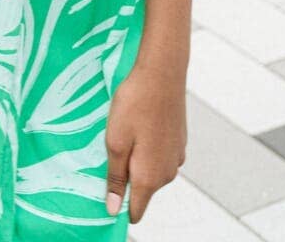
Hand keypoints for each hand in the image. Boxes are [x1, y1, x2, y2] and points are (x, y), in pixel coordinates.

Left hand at [104, 58, 186, 223]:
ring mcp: (176, 157)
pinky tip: (139, 124)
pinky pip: (159, 155)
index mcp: (150, 177)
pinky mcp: (179, 142)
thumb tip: (114, 208)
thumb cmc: (135, 105)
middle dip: (126, 176)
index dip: (119, 205)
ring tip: (124, 131)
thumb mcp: (116, 142)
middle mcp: (167, 173)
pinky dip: (148, 146)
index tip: (104, 187)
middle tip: (110, 147)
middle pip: (142, 189)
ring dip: (136, 159)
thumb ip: (116, 178)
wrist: (162, 73)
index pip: (136, 210)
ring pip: (151, 170)